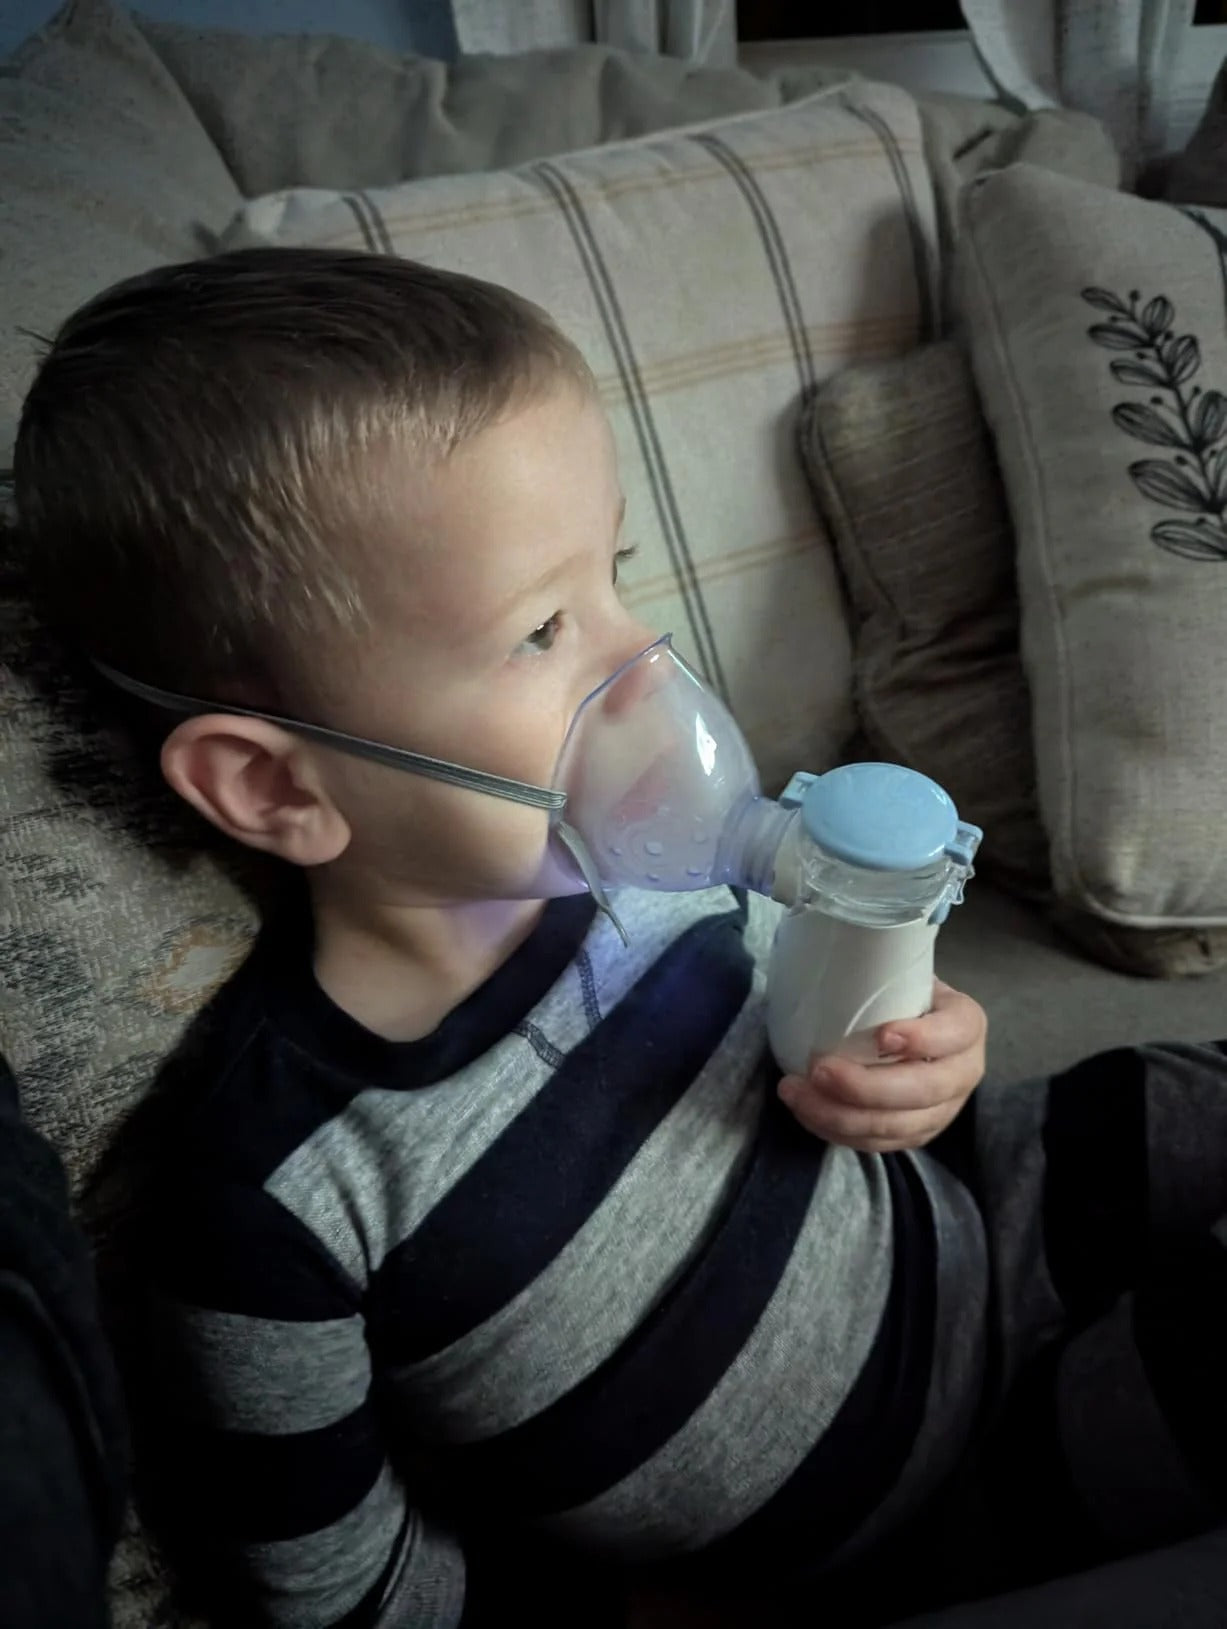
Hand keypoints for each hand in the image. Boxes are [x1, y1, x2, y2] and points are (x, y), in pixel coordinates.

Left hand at [777, 980, 986, 1152]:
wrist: (914, 1027)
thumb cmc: (901, 996)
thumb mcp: (905, 975)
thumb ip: (886, 969)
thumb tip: (833, 953)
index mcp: (967, 1025)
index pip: (955, 1033)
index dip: (923, 1039)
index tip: (882, 1034)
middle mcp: (964, 1072)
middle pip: (923, 1091)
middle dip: (866, 1087)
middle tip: (818, 1070)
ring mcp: (944, 1110)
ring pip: (898, 1126)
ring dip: (841, 1116)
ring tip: (796, 1093)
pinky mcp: (918, 1134)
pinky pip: (880, 1144)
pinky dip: (840, 1132)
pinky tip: (807, 1112)